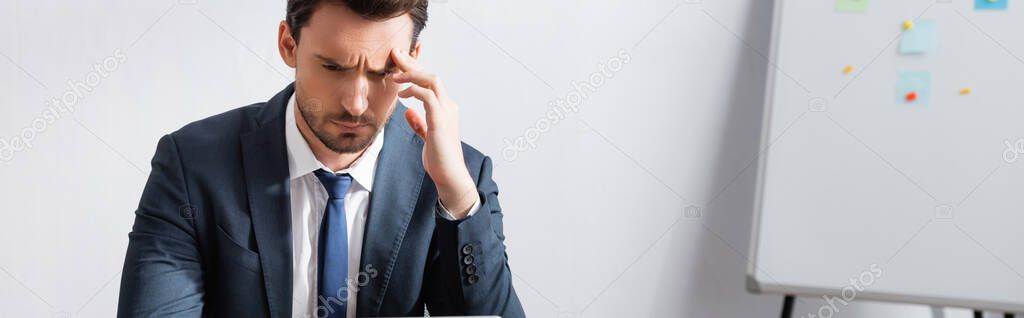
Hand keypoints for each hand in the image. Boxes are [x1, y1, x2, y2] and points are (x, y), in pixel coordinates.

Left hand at [388, 48, 475, 217]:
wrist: (449, 175)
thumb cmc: (439, 159)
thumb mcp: (426, 137)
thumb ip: (419, 123)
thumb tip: (408, 112)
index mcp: (445, 108)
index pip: (429, 82)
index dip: (415, 69)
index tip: (399, 62)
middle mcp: (448, 106)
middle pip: (430, 75)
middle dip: (412, 63)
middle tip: (395, 54)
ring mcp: (446, 112)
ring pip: (432, 80)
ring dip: (412, 74)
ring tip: (395, 75)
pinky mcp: (441, 120)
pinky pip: (428, 96)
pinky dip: (414, 91)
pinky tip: (402, 95)